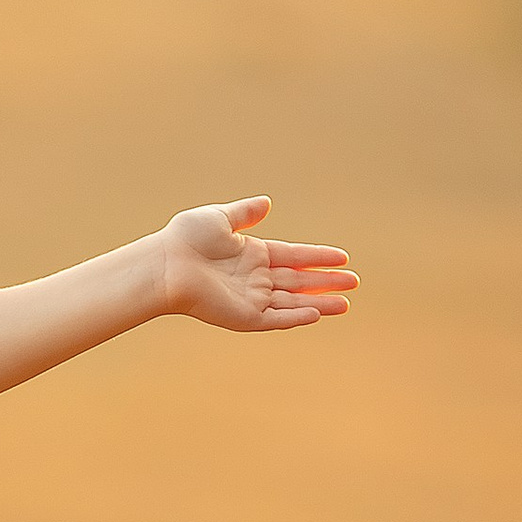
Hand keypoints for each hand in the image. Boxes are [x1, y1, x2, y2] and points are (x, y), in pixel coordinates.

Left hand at [159, 198, 356, 331]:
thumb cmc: (186, 239)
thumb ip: (244, 213)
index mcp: (251, 253)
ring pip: (293, 302)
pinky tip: (317, 313)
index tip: (342, 257)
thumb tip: (267, 202)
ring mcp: (250, 298)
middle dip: (327, 281)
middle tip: (354, 282)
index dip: (318, 257)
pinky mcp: (243, 317)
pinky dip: (296, 317)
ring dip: (319, 302)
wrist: (167, 264)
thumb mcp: (219, 218)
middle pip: (299, 280)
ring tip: (346, 303)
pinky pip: (276, 318)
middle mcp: (254, 277)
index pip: (293, 255)